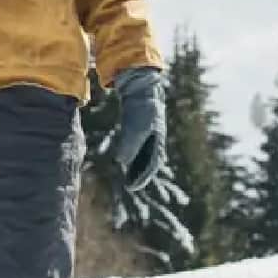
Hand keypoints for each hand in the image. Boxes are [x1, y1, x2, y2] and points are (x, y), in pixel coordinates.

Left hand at [113, 66, 165, 191]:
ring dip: (136, 166)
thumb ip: (129, 145)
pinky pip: (138, 145)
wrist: (143, 89)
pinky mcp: (141, 127)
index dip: (142, 177)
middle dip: (140, 175)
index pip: (151, 165)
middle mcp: (155, 139)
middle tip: (130, 187)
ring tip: (127, 177)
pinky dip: (133, 154)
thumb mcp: (135, 128)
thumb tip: (120, 161)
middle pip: (148, 162)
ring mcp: (149, 133)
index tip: (132, 188)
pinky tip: (124, 159)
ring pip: (144, 155)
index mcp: (157, 141)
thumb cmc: (142, 109)